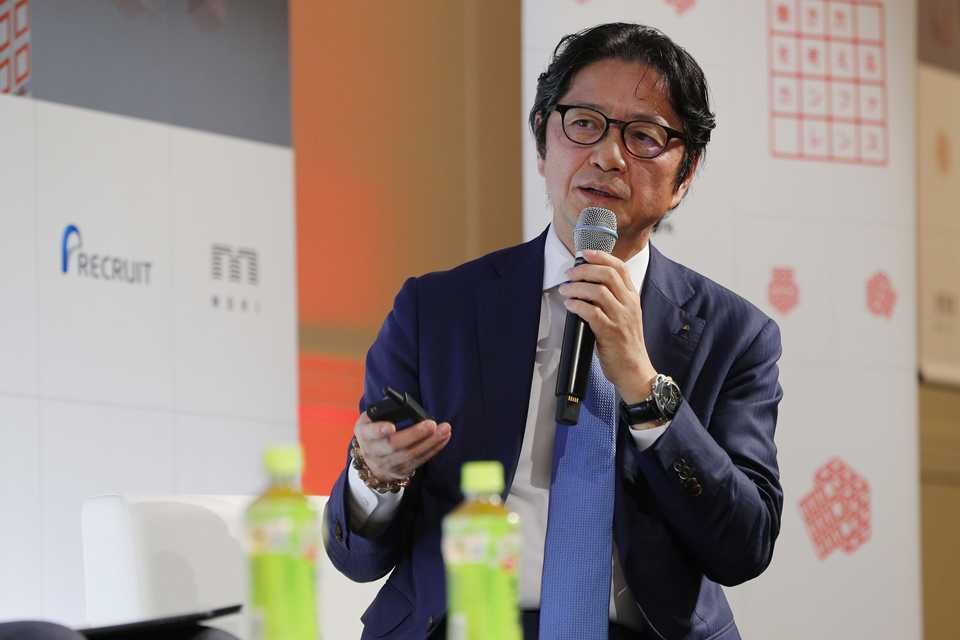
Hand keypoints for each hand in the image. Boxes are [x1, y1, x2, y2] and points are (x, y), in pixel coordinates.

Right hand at [353, 412, 452, 481]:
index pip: (372, 433)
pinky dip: (434, 448)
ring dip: (431, 442)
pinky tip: (444, 437)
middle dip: (415, 434)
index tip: (391, 427)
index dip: (380, 430)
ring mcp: (389, 464)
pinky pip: (421, 460)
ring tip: (445, 429)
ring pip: (411, 454)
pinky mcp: (403, 471)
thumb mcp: (369, 421)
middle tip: (431, 424)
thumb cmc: (373, 433)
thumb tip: (402, 403)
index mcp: (365, 435)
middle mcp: (375, 452)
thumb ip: (381, 412)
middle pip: (395, 445)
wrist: (371, 462)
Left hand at [559, 249, 657, 402]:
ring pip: (598, 291)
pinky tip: (569, 305)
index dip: (601, 257)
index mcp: (633, 297)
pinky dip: (577, 305)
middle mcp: (629, 304)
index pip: (620, 268)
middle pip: (607, 275)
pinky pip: (591, 312)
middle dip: (584, 270)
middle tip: (569, 273)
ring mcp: (621, 318)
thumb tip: (587, 283)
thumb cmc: (625, 344)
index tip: (584, 253)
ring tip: (565, 290)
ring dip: (577, 287)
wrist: (635, 370)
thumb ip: (612, 299)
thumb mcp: (625, 315)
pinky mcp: (610, 333)